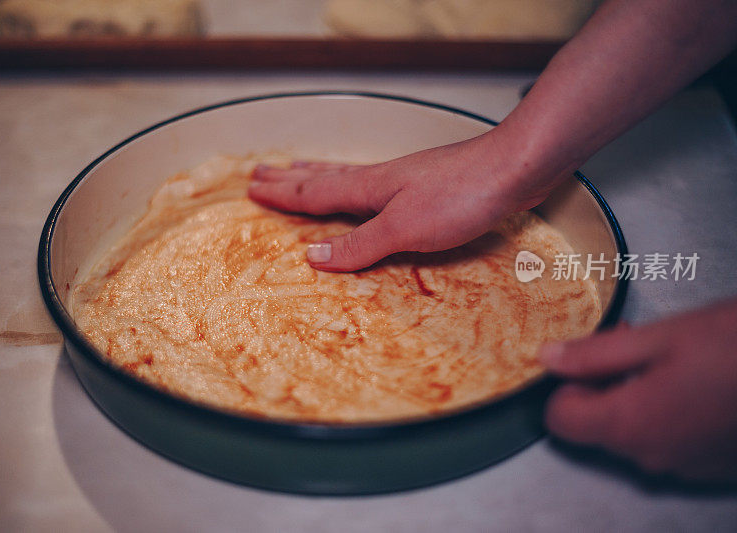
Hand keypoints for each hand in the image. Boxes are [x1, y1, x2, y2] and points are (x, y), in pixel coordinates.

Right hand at [248, 132, 545, 271]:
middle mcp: (380, 181)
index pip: (314, 194)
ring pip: (346, 177)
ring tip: (297, 171)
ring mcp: (403, 181)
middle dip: (290, 180)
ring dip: (317, 176)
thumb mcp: (403, 229)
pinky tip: (363, 189)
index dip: (282, 195)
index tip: (252, 189)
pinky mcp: (425, 187)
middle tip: (261, 173)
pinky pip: (371, 186)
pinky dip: (352, 186)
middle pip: (324, 178)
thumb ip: (359, 244)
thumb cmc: (459, 197)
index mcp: (368, 189)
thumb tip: (312, 257)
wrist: (513, 169)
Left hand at [541, 298, 736, 481]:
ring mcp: (682, 465)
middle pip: (594, 425)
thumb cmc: (736, 346)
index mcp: (629, 423)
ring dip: (633, 395)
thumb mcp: (657, 338)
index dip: (564, 386)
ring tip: (667, 358)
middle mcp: (650, 454)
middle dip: (602, 384)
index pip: (558, 419)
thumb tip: (547, 358)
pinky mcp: (708, 465)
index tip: (585, 360)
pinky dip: (665, 412)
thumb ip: (593, 354)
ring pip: (631, 431)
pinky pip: (666, 440)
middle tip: (630, 345)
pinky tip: (691, 382)